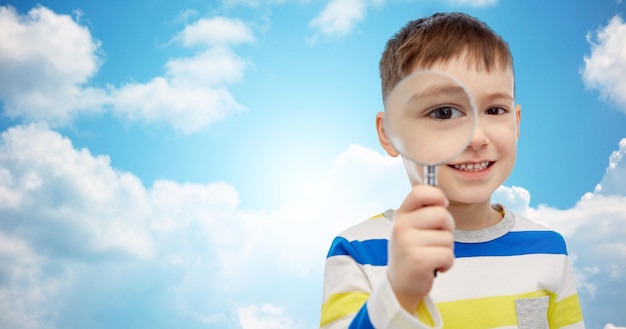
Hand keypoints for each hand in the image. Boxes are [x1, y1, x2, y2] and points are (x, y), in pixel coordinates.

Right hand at [387, 184, 454, 312]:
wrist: (400, 284)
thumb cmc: (412, 252)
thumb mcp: (410, 228)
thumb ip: (423, 212)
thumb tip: (442, 198)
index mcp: (401, 215)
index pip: (420, 192)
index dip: (437, 195)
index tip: (442, 206)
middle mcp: (401, 226)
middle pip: (442, 214)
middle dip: (448, 229)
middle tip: (436, 240)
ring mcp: (407, 243)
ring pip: (447, 237)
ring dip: (446, 249)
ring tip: (431, 256)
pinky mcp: (418, 260)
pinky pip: (448, 254)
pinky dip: (447, 263)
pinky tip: (435, 267)